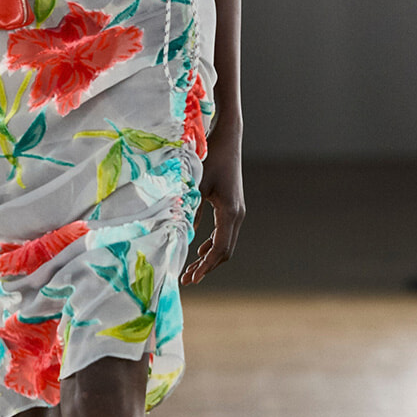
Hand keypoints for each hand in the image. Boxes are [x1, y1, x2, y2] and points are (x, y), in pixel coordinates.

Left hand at [181, 124, 243, 285]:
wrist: (227, 137)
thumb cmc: (210, 157)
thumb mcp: (195, 185)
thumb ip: (189, 210)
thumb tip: (179, 235)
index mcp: (230, 212)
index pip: (219, 249)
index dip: (205, 267)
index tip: (190, 278)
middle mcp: (238, 214)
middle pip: (224, 251)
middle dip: (206, 267)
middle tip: (187, 279)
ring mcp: (237, 211)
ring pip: (225, 243)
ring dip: (209, 258)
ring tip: (191, 270)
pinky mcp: (232, 206)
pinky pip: (225, 233)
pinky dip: (212, 245)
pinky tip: (199, 250)